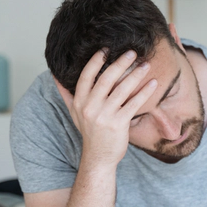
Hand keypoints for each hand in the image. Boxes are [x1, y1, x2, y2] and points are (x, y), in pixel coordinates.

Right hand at [54, 49, 157, 166]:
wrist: (99, 157)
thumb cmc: (89, 132)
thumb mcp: (74, 113)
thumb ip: (66, 94)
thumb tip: (54, 76)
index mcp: (79, 102)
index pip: (86, 76)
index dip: (96, 61)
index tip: (106, 49)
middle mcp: (90, 107)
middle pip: (106, 79)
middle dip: (120, 63)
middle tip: (132, 52)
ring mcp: (104, 115)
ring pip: (122, 89)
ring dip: (135, 75)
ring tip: (146, 65)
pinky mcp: (118, 124)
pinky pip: (133, 104)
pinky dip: (144, 92)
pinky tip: (153, 83)